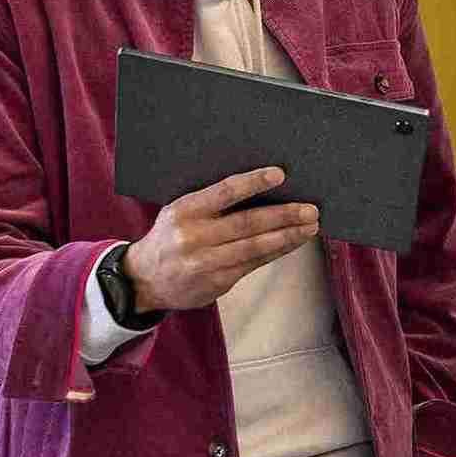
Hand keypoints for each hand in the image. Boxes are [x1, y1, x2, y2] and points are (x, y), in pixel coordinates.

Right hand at [122, 167, 317, 311]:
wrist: (145, 280)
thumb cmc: (170, 238)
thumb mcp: (179, 212)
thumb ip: (211, 202)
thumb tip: (260, 188)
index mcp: (184, 211)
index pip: (223, 192)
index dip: (253, 182)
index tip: (279, 175)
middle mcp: (194, 237)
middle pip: (247, 223)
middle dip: (283, 215)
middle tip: (310, 209)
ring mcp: (206, 262)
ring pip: (255, 246)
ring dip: (287, 236)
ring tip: (310, 226)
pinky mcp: (217, 281)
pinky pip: (254, 263)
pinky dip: (277, 251)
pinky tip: (292, 242)